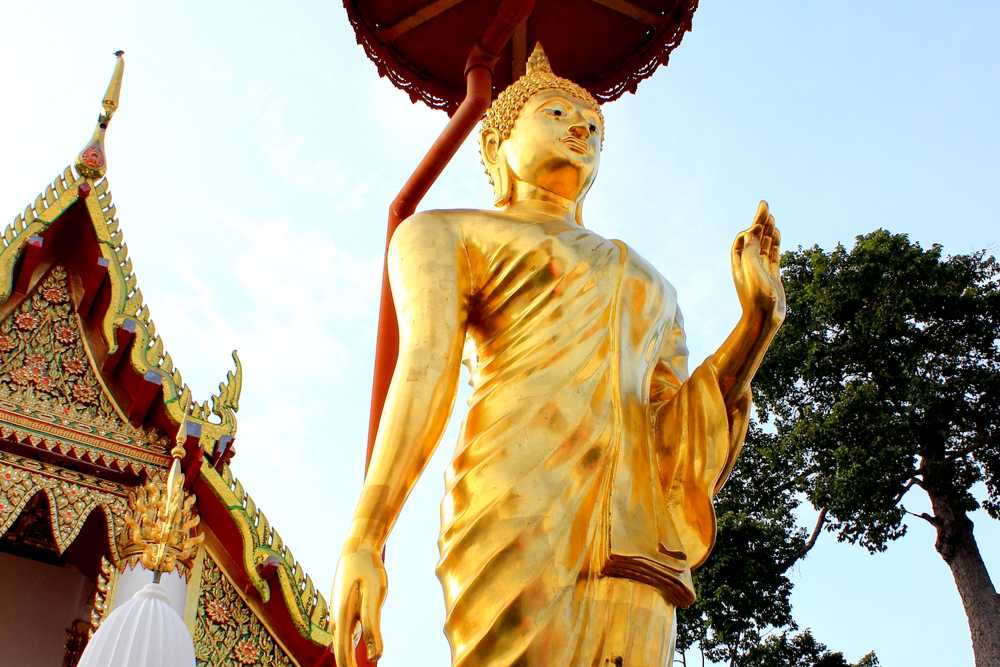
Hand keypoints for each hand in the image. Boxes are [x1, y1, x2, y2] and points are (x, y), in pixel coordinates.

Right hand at [330, 545, 386, 666]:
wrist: (357, 549)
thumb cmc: (368, 570)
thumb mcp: (375, 597)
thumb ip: (373, 627)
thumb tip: (376, 656)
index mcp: (342, 618)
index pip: (343, 655)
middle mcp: (336, 619)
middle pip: (341, 652)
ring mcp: (338, 614)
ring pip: (344, 643)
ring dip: (350, 658)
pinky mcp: (344, 610)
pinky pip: (347, 633)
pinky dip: (352, 645)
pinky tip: (361, 649)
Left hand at [731, 201, 785, 325]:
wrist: (764, 318)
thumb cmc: (755, 295)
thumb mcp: (751, 269)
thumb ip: (750, 249)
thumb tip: (751, 231)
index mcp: (739, 263)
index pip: (742, 240)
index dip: (750, 229)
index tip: (759, 224)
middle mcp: (748, 265)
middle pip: (753, 239)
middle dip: (759, 222)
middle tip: (764, 205)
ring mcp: (761, 269)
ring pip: (764, 245)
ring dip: (767, 230)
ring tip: (771, 216)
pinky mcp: (772, 275)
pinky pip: (773, 254)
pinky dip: (774, 243)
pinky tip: (777, 233)